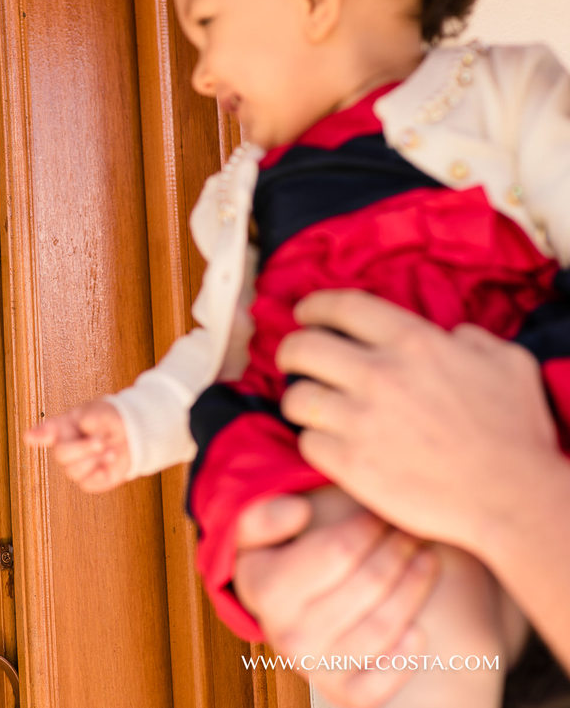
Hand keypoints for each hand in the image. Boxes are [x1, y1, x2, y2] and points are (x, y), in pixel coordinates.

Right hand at [24, 399, 130, 492]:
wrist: (130, 436)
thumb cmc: (109, 421)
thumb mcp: (100, 412)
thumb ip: (90, 418)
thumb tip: (86, 430)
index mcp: (63, 426)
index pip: (46, 431)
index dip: (38, 434)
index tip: (30, 436)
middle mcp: (65, 447)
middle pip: (61, 454)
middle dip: (83, 448)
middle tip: (101, 441)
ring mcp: (74, 465)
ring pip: (74, 471)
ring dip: (96, 459)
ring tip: (111, 449)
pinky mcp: (88, 481)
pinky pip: (87, 483)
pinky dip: (101, 473)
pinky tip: (109, 461)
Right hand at [234, 494, 437, 707]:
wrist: (280, 619)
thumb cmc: (277, 563)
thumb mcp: (253, 533)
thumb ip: (263, 515)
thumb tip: (299, 512)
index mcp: (265, 590)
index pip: (339, 550)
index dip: (369, 526)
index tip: (382, 511)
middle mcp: (287, 636)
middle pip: (368, 584)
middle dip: (398, 550)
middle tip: (414, 531)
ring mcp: (316, 668)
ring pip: (383, 625)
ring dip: (414, 587)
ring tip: (427, 558)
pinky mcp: (343, 694)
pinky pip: (384, 679)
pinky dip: (407, 654)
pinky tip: (418, 628)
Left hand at [276, 290, 561, 550]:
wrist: (512, 498)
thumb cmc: (516, 432)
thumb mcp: (507, 363)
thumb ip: (471, 339)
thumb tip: (452, 335)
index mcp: (414, 342)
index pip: (343, 306)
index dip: (314, 306)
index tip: (304, 313)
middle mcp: (378, 374)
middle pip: (302, 348)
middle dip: (290, 352)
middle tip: (293, 360)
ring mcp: (360, 420)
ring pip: (295, 397)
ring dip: (299, 400)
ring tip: (310, 407)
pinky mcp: (350, 463)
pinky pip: (306, 442)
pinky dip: (313, 442)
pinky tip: (328, 444)